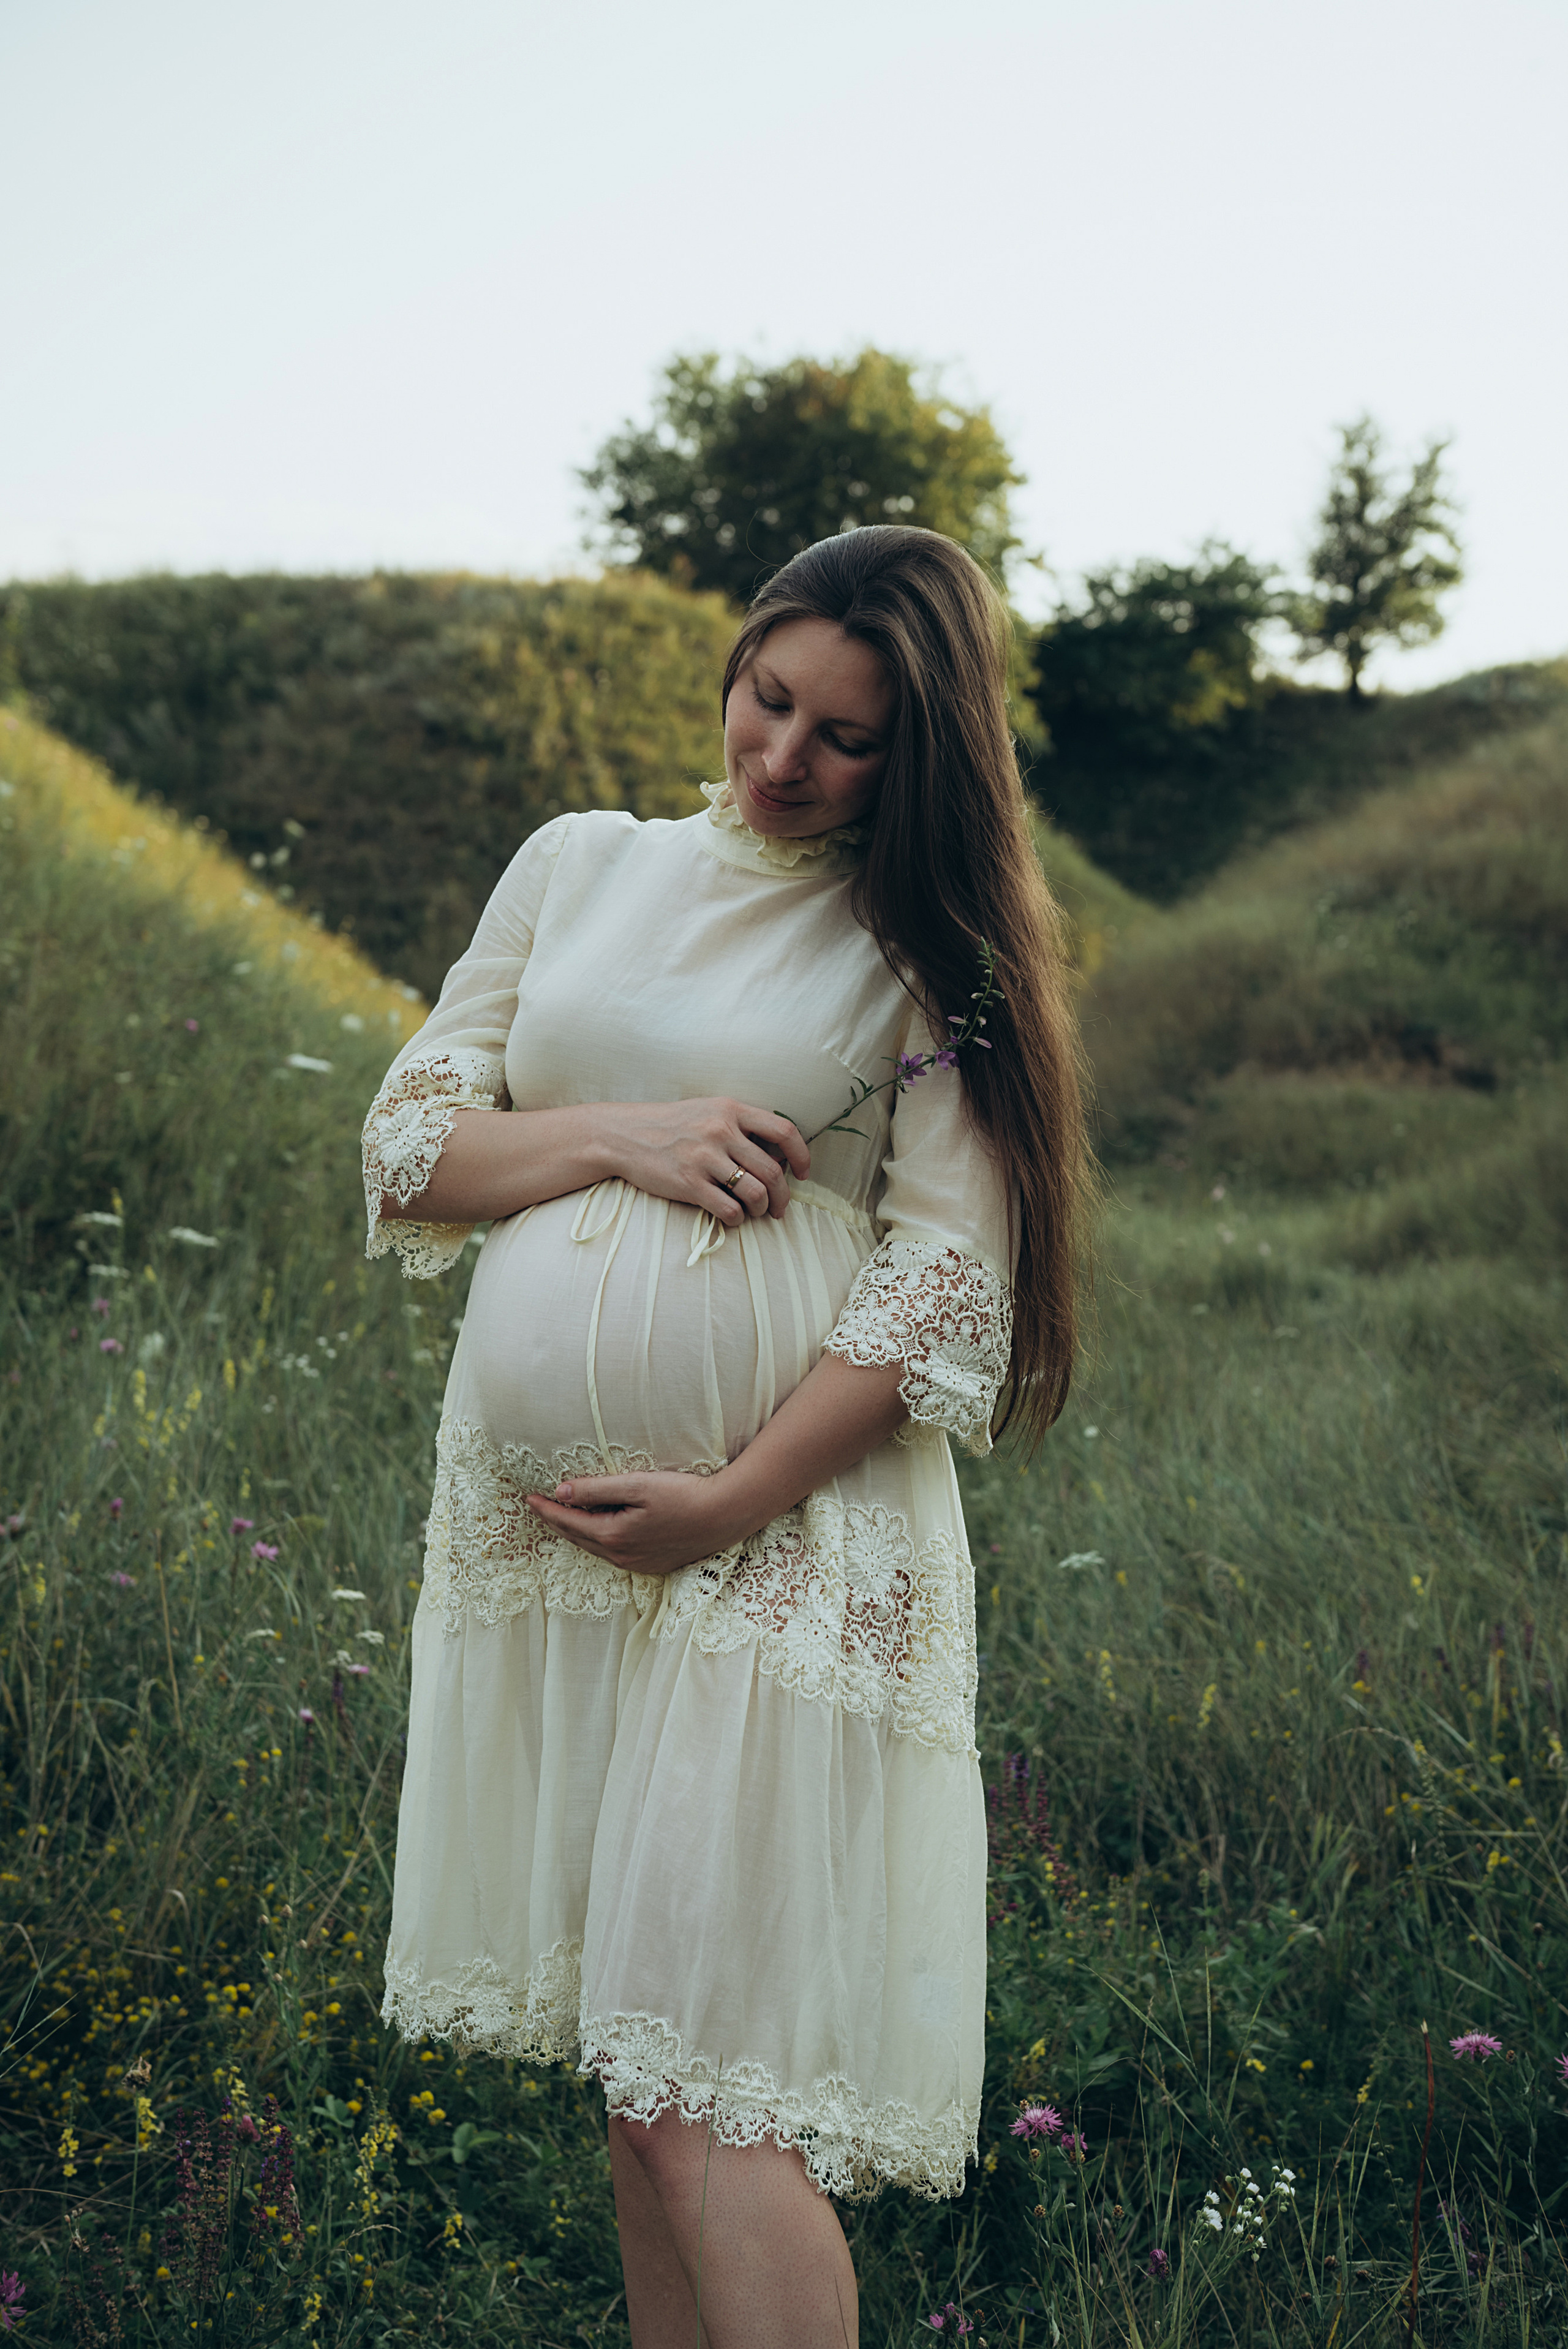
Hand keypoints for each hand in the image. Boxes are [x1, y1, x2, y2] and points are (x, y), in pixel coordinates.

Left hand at [524, 1470, 741, 1576]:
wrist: (724, 1515)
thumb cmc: (683, 1494)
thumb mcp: (637, 1485)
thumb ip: (597, 1489)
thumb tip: (561, 1492)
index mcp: (613, 1537)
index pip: (568, 1522)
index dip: (546, 1509)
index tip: (528, 1497)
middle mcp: (622, 1556)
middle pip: (578, 1538)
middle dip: (556, 1522)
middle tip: (538, 1507)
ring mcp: (638, 1564)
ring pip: (595, 1548)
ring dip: (576, 1532)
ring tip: (562, 1518)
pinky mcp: (653, 1565)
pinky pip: (614, 1554)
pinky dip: (598, 1541)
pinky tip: (598, 1532)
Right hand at [591, 1097, 808, 1227]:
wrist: (624, 1135)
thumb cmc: (671, 1125)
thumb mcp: (708, 1112)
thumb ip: (741, 1126)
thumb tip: (779, 1157)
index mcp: (730, 1110)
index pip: (784, 1130)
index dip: (802, 1155)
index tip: (803, 1173)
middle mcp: (721, 1131)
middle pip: (773, 1171)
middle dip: (783, 1196)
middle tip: (780, 1208)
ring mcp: (704, 1158)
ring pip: (755, 1193)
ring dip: (763, 1209)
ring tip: (757, 1213)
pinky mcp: (688, 1183)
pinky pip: (729, 1209)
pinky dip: (738, 1219)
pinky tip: (733, 1217)